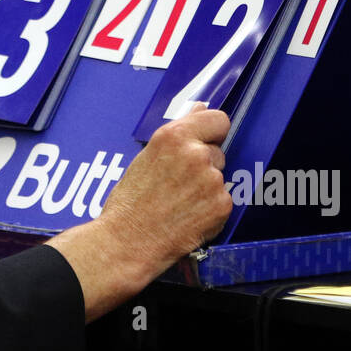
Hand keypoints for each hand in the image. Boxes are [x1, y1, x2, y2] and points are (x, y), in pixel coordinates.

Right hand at [46, 104, 233, 320]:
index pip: (218, 119)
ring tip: (180, 203)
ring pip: (219, 178)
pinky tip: (189, 217)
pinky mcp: (221, 205)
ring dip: (207, 188)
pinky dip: (211, 210)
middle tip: (179, 184)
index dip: (211, 132)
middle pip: (217, 152)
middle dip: (204, 165)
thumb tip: (200, 109)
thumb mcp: (147, 157)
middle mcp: (196, 154)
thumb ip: (177, 134)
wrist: (127, 241)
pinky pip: (223, 201)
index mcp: (174, 136)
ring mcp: (212, 180)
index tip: (205, 141)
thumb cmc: (129, 202)